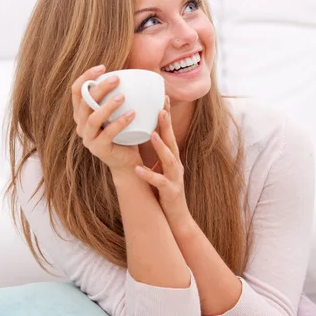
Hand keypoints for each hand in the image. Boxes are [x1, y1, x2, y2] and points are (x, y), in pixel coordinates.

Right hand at [72, 66, 143, 174]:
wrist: (127, 161)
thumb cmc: (125, 133)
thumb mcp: (119, 112)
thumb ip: (120, 96)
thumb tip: (137, 73)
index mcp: (82, 113)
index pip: (77, 90)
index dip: (86, 76)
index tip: (103, 67)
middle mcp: (80, 125)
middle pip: (84, 102)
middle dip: (99, 88)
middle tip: (116, 79)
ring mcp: (88, 138)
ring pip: (93, 118)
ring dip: (107, 105)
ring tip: (122, 96)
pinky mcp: (98, 149)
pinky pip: (107, 134)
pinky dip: (120, 123)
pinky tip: (132, 114)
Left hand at [134, 95, 188, 221]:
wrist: (176, 217)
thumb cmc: (165, 191)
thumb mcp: (161, 168)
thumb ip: (156, 153)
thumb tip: (144, 134)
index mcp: (172, 158)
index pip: (169, 133)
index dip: (166, 116)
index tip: (162, 98)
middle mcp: (176, 164)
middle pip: (172, 141)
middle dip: (167, 124)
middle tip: (160, 107)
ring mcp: (175, 177)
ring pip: (169, 159)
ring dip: (161, 146)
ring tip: (152, 133)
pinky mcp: (170, 191)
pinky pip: (159, 182)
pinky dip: (149, 175)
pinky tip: (138, 170)